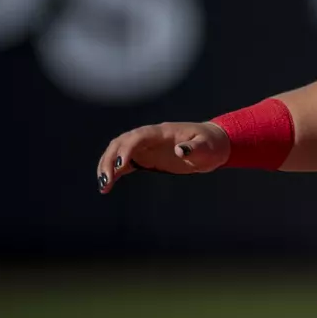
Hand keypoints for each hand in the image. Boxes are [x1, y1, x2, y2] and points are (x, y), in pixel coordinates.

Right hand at [96, 122, 229, 192]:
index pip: (138, 136)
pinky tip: (107, 186)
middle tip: (106, 180)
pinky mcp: (147, 158)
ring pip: (118, 152)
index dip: (127, 148)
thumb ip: (194, 148)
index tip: (122, 165)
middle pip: (121, 143)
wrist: (213, 145)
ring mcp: (146, 147)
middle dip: (111, 160)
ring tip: (103, 186)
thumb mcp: (207, 147)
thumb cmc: (211, 144)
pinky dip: (115, 172)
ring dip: (108, 166)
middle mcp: (149, 137)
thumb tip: (179, 151)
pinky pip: (126, 163)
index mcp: (162, 132)